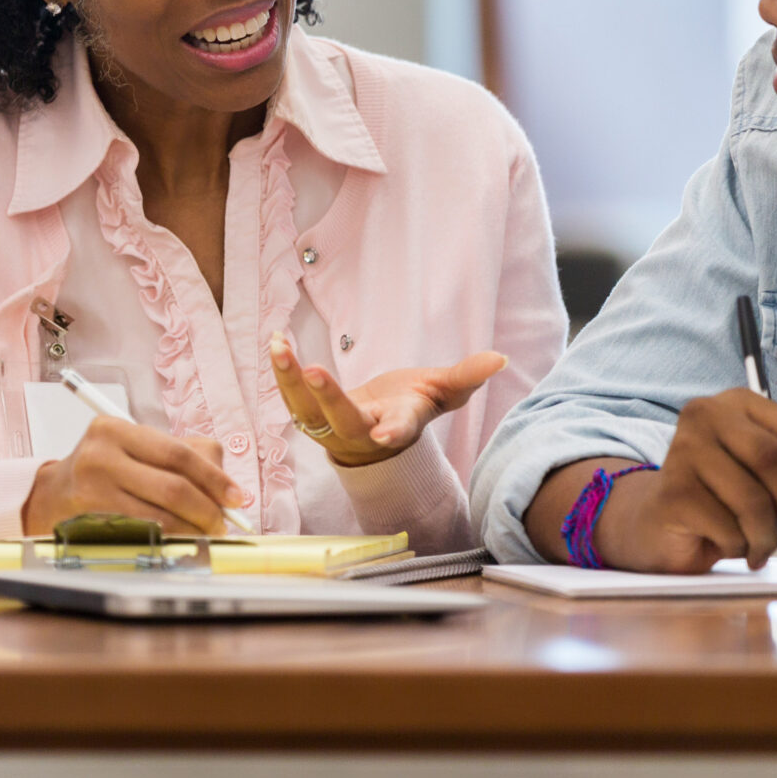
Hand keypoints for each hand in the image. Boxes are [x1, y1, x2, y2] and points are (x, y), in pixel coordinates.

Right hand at [21, 417, 251, 535]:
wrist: (54, 494)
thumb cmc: (108, 469)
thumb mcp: (139, 449)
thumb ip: (186, 456)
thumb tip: (228, 489)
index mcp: (117, 428)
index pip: (178, 453)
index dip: (214, 478)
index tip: (237, 497)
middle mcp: (101, 452)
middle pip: (172, 486)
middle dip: (207, 510)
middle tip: (223, 523)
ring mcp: (93, 485)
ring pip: (160, 515)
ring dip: (193, 529)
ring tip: (207, 533)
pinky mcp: (90, 516)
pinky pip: (143, 531)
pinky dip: (171, 538)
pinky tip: (182, 538)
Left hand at [267, 332, 505, 467]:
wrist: (377, 433)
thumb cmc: (412, 407)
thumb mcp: (443, 391)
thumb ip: (467, 375)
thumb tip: (501, 359)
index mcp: (399, 425)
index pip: (399, 431)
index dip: (392, 432)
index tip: (384, 436)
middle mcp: (364, 431)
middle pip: (345, 420)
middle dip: (329, 398)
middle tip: (314, 371)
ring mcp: (333, 427)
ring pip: (308, 410)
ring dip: (291, 380)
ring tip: (280, 348)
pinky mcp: (311, 416)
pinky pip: (291, 397)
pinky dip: (282, 371)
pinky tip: (275, 341)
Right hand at [593, 389, 776, 571]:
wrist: (660, 521)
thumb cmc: (719, 496)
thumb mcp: (758, 474)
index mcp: (736, 402)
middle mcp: (705, 415)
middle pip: (772, 457)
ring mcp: (683, 449)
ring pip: (753, 500)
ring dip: (764, 536)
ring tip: (757, 545)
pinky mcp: (673, 491)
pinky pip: (728, 529)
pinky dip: (737, 547)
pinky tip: (726, 543)